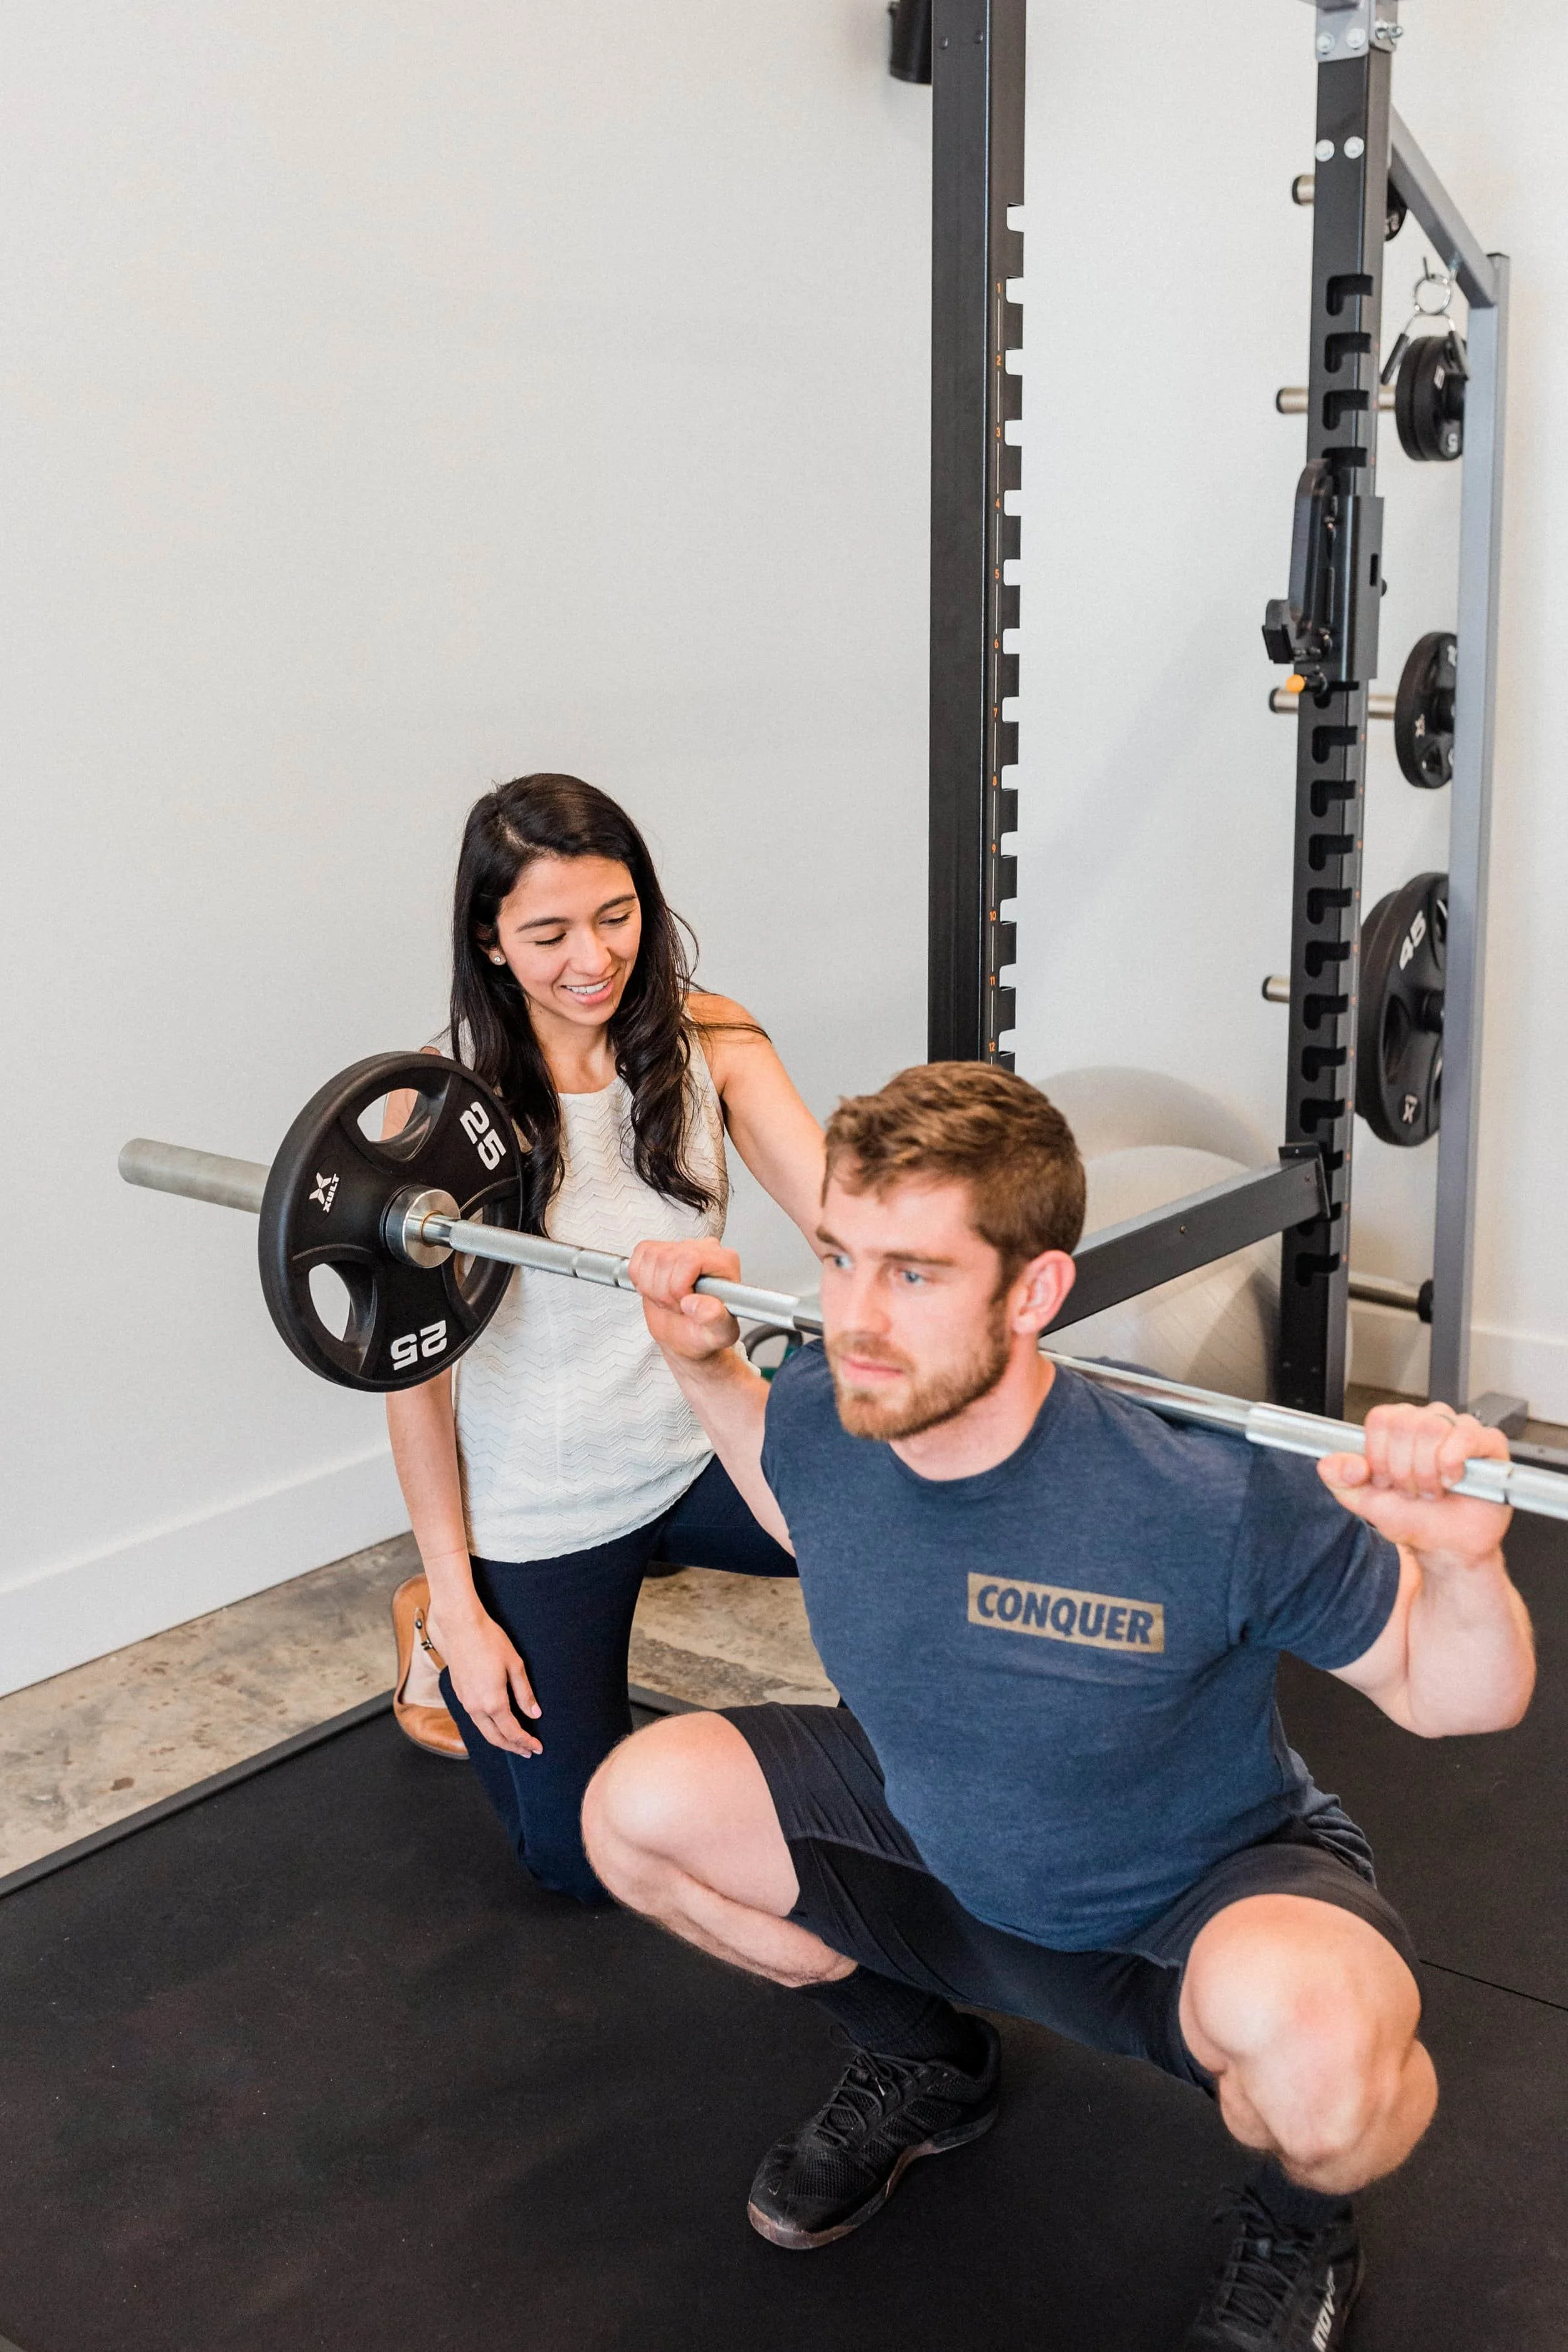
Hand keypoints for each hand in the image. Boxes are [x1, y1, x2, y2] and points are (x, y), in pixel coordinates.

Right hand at [436, 1601, 541, 1756]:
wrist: (461, 1627)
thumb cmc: (490, 1641)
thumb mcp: (515, 1665)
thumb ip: (524, 1693)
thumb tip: (534, 1714)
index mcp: (493, 1702)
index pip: (512, 1732)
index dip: (525, 1742)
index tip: (537, 1748)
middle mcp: (476, 1707)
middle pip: (496, 1738)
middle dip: (513, 1747)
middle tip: (527, 1751)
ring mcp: (465, 1702)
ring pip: (483, 1731)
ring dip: (499, 1739)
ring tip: (514, 1742)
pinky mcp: (459, 1694)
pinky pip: (474, 1719)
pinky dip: (487, 1728)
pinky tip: (496, 1724)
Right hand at [627, 1237, 742, 1362]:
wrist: (690, 1335)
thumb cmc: (708, 1332)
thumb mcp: (720, 1333)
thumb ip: (715, 1319)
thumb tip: (696, 1302)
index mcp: (724, 1262)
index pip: (690, 1259)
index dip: (678, 1287)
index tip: (684, 1305)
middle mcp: (704, 1249)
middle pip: (666, 1258)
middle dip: (664, 1292)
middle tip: (676, 1307)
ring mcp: (681, 1248)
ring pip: (650, 1256)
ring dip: (651, 1287)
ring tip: (667, 1301)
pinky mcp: (661, 1251)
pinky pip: (641, 1253)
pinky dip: (640, 1278)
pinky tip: (655, 1291)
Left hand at [1318, 1401, 1511, 1567]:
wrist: (1446, 1546)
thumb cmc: (1413, 1519)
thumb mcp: (1366, 1502)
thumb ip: (1342, 1480)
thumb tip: (1329, 1462)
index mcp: (1398, 1429)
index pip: (1381, 1418)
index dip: (1379, 1454)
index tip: (1385, 1480)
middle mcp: (1428, 1422)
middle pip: (1405, 1423)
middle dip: (1402, 1469)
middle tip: (1411, 1490)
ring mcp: (1459, 1429)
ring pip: (1432, 1428)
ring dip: (1426, 1471)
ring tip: (1432, 1490)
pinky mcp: (1488, 1443)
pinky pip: (1465, 1435)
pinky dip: (1452, 1463)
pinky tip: (1452, 1480)